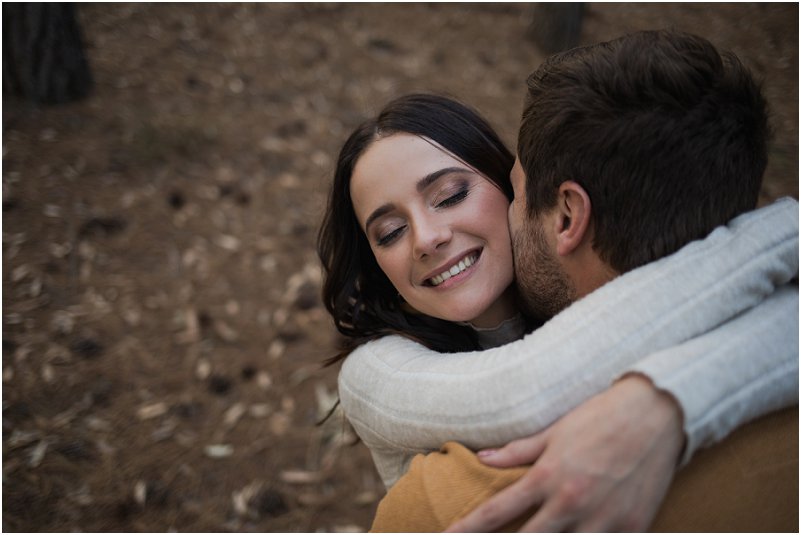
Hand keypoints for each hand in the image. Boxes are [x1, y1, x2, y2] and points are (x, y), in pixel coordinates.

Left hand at [444, 374, 684, 531]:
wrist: (657, 413)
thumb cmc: (601, 417)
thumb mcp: (555, 431)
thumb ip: (518, 451)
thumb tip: (482, 458)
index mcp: (547, 476)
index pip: (497, 511)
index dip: (469, 528)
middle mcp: (571, 501)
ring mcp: (604, 520)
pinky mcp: (634, 528)